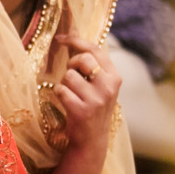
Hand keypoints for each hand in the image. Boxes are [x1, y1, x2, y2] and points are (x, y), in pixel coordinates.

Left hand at [47, 33, 120, 153]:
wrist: (92, 139)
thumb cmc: (92, 106)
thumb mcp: (100, 85)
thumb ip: (92, 64)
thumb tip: (72, 34)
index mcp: (115, 76)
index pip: (95, 50)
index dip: (76, 41)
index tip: (61, 38)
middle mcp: (109, 86)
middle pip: (81, 59)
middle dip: (71, 65)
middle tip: (72, 78)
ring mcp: (96, 99)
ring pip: (68, 76)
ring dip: (65, 84)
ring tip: (73, 95)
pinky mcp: (82, 110)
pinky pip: (60, 91)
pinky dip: (59, 96)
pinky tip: (68, 104)